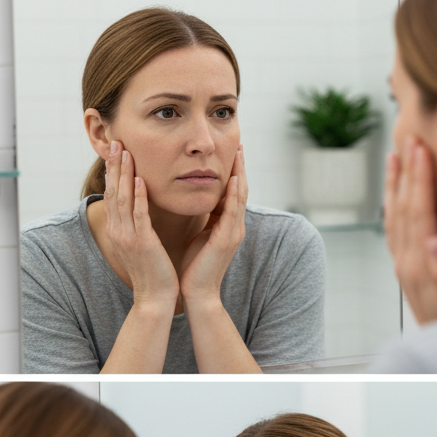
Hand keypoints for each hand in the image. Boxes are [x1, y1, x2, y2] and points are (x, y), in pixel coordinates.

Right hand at [104, 141, 178, 308]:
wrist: (156, 298)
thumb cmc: (154, 271)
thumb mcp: (142, 244)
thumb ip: (140, 226)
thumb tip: (143, 210)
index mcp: (120, 229)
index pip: (114, 194)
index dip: (115, 171)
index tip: (118, 150)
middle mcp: (119, 230)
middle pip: (114, 191)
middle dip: (115, 166)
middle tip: (117, 142)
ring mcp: (128, 236)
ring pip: (124, 199)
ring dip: (125, 174)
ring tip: (126, 153)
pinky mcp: (142, 243)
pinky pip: (139, 216)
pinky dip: (139, 197)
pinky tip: (141, 180)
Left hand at [180, 145, 247, 305]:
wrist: (198, 292)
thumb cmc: (195, 266)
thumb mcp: (201, 236)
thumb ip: (205, 219)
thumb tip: (199, 202)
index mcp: (227, 225)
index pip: (233, 192)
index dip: (233, 171)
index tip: (231, 152)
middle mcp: (235, 226)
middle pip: (241, 189)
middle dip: (240, 167)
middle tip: (239, 144)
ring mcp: (234, 232)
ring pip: (240, 196)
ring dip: (240, 173)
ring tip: (238, 153)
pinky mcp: (227, 238)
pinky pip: (232, 210)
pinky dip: (234, 192)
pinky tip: (233, 177)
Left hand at [384, 139, 436, 324]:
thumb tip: (434, 241)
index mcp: (421, 264)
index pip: (419, 212)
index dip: (420, 179)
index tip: (421, 150)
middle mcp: (407, 262)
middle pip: (402, 209)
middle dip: (405, 173)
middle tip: (406, 140)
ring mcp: (405, 266)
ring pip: (395, 217)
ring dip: (395, 185)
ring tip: (394, 158)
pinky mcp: (408, 270)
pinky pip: (396, 229)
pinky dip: (396, 206)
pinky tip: (399, 197)